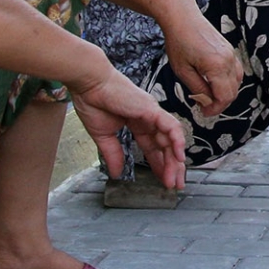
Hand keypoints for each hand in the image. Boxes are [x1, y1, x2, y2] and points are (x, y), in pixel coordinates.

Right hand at [70, 67, 186, 188]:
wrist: (89, 83)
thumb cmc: (93, 101)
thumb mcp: (103, 136)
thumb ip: (113, 154)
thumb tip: (117, 173)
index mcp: (138, 123)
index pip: (153, 147)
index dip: (159, 164)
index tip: (162, 180)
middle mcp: (149, 119)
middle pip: (166, 146)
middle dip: (171, 166)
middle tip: (174, 185)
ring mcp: (152, 114)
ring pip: (171, 139)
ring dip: (174, 160)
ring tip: (174, 178)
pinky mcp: (152, 109)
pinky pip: (170, 126)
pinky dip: (177, 141)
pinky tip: (179, 156)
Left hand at [161, 0, 242, 116]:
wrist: (183, 18)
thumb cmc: (178, 42)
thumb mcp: (182, 71)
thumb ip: (197, 89)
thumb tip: (206, 102)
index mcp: (217, 67)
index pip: (224, 97)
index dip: (215, 109)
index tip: (203, 112)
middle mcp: (229, 60)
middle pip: (232, 92)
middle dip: (220, 103)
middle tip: (204, 107)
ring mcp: (232, 54)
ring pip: (236, 83)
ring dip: (225, 93)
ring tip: (208, 96)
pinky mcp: (230, 51)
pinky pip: (235, 72)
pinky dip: (228, 82)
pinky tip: (214, 83)